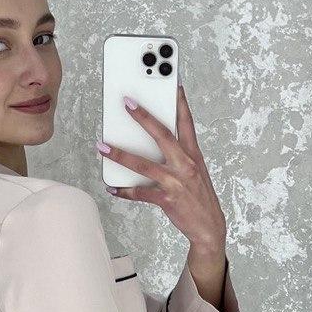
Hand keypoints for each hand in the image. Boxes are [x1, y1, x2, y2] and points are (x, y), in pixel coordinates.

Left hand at [98, 84, 228, 253]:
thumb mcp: (195, 172)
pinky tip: (112, 187)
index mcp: (194, 155)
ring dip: (120, 154)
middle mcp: (186, 165)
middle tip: (127, 102)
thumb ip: (179, 155)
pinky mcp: (168, 200)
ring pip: (144, 164)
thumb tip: (154, 144)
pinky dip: (125, 191)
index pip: (187, 123)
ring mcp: (176, 182)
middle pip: (162, 135)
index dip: (180, 102)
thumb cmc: (199, 198)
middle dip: (144, 117)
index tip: (173, 84)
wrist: (209, 227)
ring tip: (102, 146)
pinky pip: (141, 193)